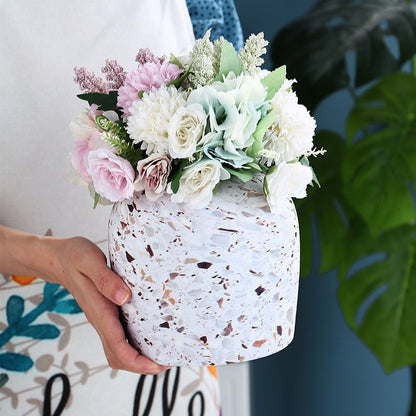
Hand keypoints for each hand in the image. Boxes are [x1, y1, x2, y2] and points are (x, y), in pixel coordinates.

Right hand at [45, 236, 169, 374]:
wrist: (60, 258)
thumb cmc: (75, 257)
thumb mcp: (90, 261)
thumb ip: (106, 279)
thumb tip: (124, 297)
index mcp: (98, 310)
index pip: (117, 346)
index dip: (136, 361)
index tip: (156, 366)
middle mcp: (100, 319)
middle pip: (118, 355)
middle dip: (141, 365)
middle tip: (167, 362)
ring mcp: (102, 318)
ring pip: (118, 348)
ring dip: (138, 357)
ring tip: (163, 353)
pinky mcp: (106, 312)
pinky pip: (119, 336)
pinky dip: (134, 343)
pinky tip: (150, 335)